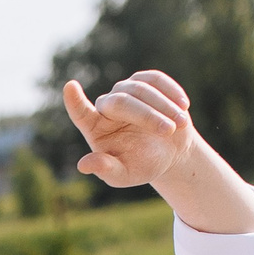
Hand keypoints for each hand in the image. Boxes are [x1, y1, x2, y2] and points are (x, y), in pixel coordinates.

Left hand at [63, 70, 198, 188]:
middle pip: (121, 102)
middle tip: (169, 131)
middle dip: (147, 116)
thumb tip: (83, 165)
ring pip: (141, 89)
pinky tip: (183, 106)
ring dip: (164, 107)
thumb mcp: (123, 175)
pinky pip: (156, 79)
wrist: (168, 151)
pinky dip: (171, 92)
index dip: (75, 101)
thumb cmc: (142, 165)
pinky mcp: (144, 80)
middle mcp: (105, 106)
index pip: (80, 113)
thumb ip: (105, 170)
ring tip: (180, 125)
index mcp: (94, 128)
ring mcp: (124, 89)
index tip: (70, 87)